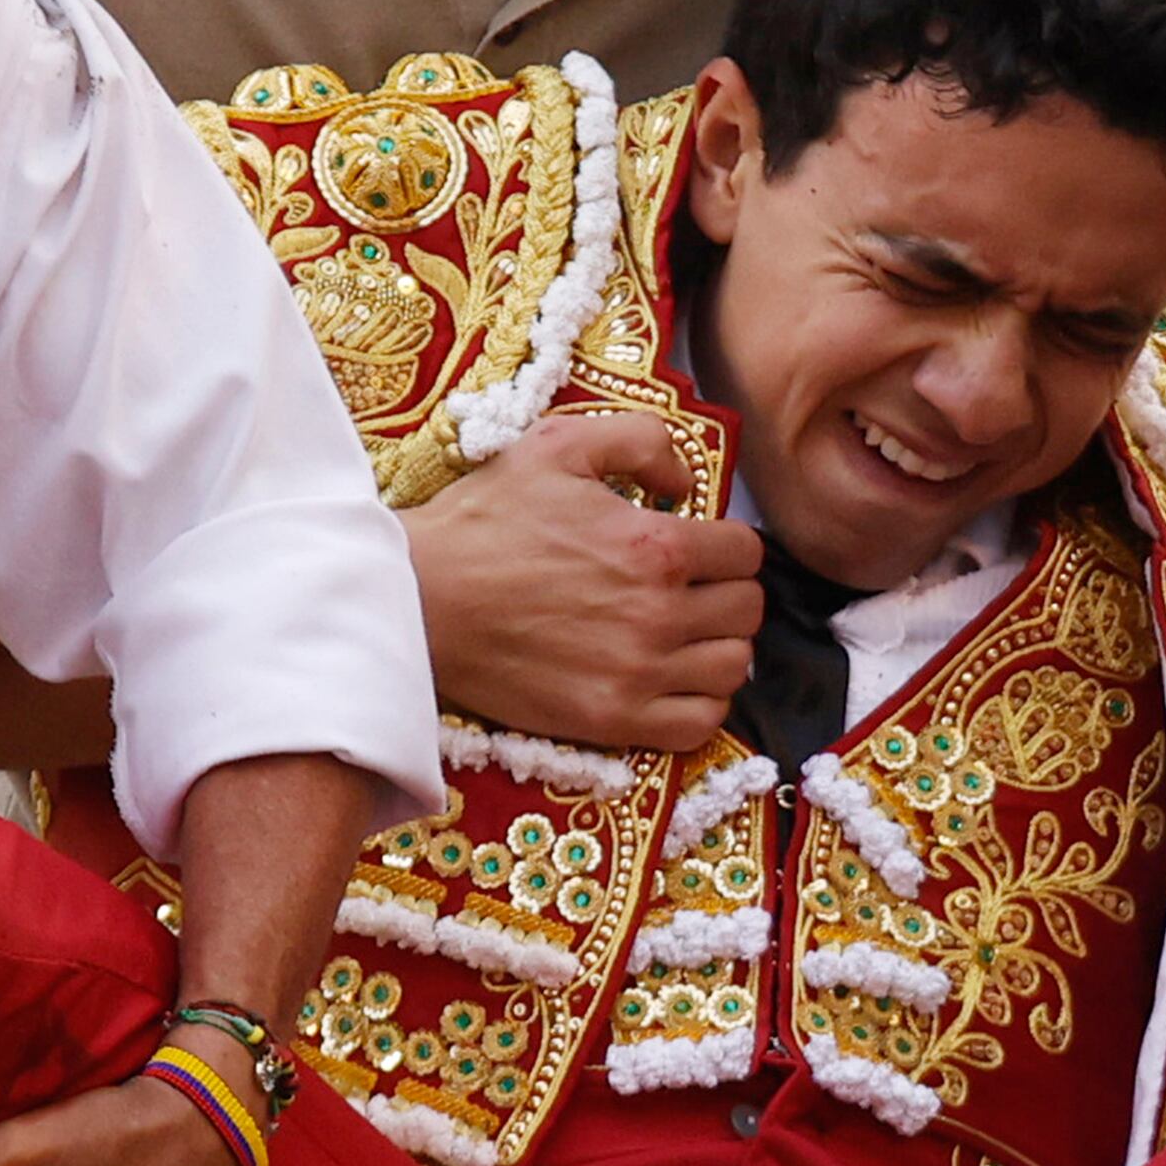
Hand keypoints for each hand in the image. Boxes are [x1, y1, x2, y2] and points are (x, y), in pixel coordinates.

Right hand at [405, 410, 760, 752]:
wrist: (419, 600)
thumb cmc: (484, 521)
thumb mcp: (559, 446)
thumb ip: (642, 441)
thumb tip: (686, 482)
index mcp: (656, 545)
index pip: (746, 553)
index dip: (726, 544)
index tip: (698, 547)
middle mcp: (658, 614)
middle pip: (746, 610)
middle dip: (725, 591)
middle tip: (690, 588)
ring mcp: (636, 674)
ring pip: (731, 667)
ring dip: (717, 646)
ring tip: (684, 633)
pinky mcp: (611, 721)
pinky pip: (699, 724)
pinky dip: (698, 702)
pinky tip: (670, 679)